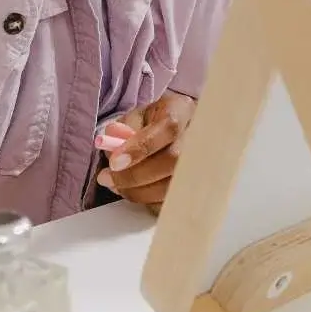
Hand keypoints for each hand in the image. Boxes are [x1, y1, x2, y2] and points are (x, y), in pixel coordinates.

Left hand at [96, 91, 196, 214]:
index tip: (115, 162)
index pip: (168, 128)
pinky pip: (172, 201)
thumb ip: (123, 128)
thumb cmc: (155, 122)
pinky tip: (134, 192)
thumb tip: (110, 145)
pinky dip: (148, 201)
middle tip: (108, 178)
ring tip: (116, 185)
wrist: (178, 131)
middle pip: (173, 160)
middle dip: (135, 174)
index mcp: (182, 110)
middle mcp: (199, 136)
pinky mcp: (196, 187)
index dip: (141, 147)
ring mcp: (202, 164)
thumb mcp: (138, 116)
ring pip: (173, 186)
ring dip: (138, 191)